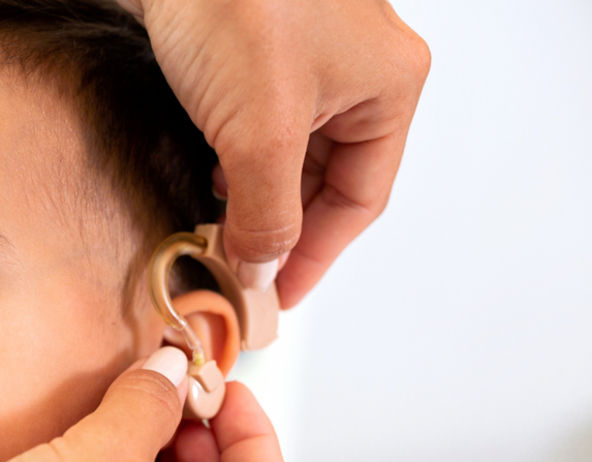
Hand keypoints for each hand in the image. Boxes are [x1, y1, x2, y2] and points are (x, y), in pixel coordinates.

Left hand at [117, 0, 430, 307]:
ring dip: (257, 197)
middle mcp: (355, 72)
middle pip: (326, 179)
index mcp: (387, 87)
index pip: (361, 198)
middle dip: (283, 227)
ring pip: (290, 154)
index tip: (279, 293)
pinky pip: (260, 125)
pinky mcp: (256, 52)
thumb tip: (261, 268)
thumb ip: (267, 212)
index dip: (318, 254)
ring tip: (224, 234)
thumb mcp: (261, 131)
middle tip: (245, 271)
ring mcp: (305, 59)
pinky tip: (212, 180)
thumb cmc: (235, 6)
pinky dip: (238, 161)